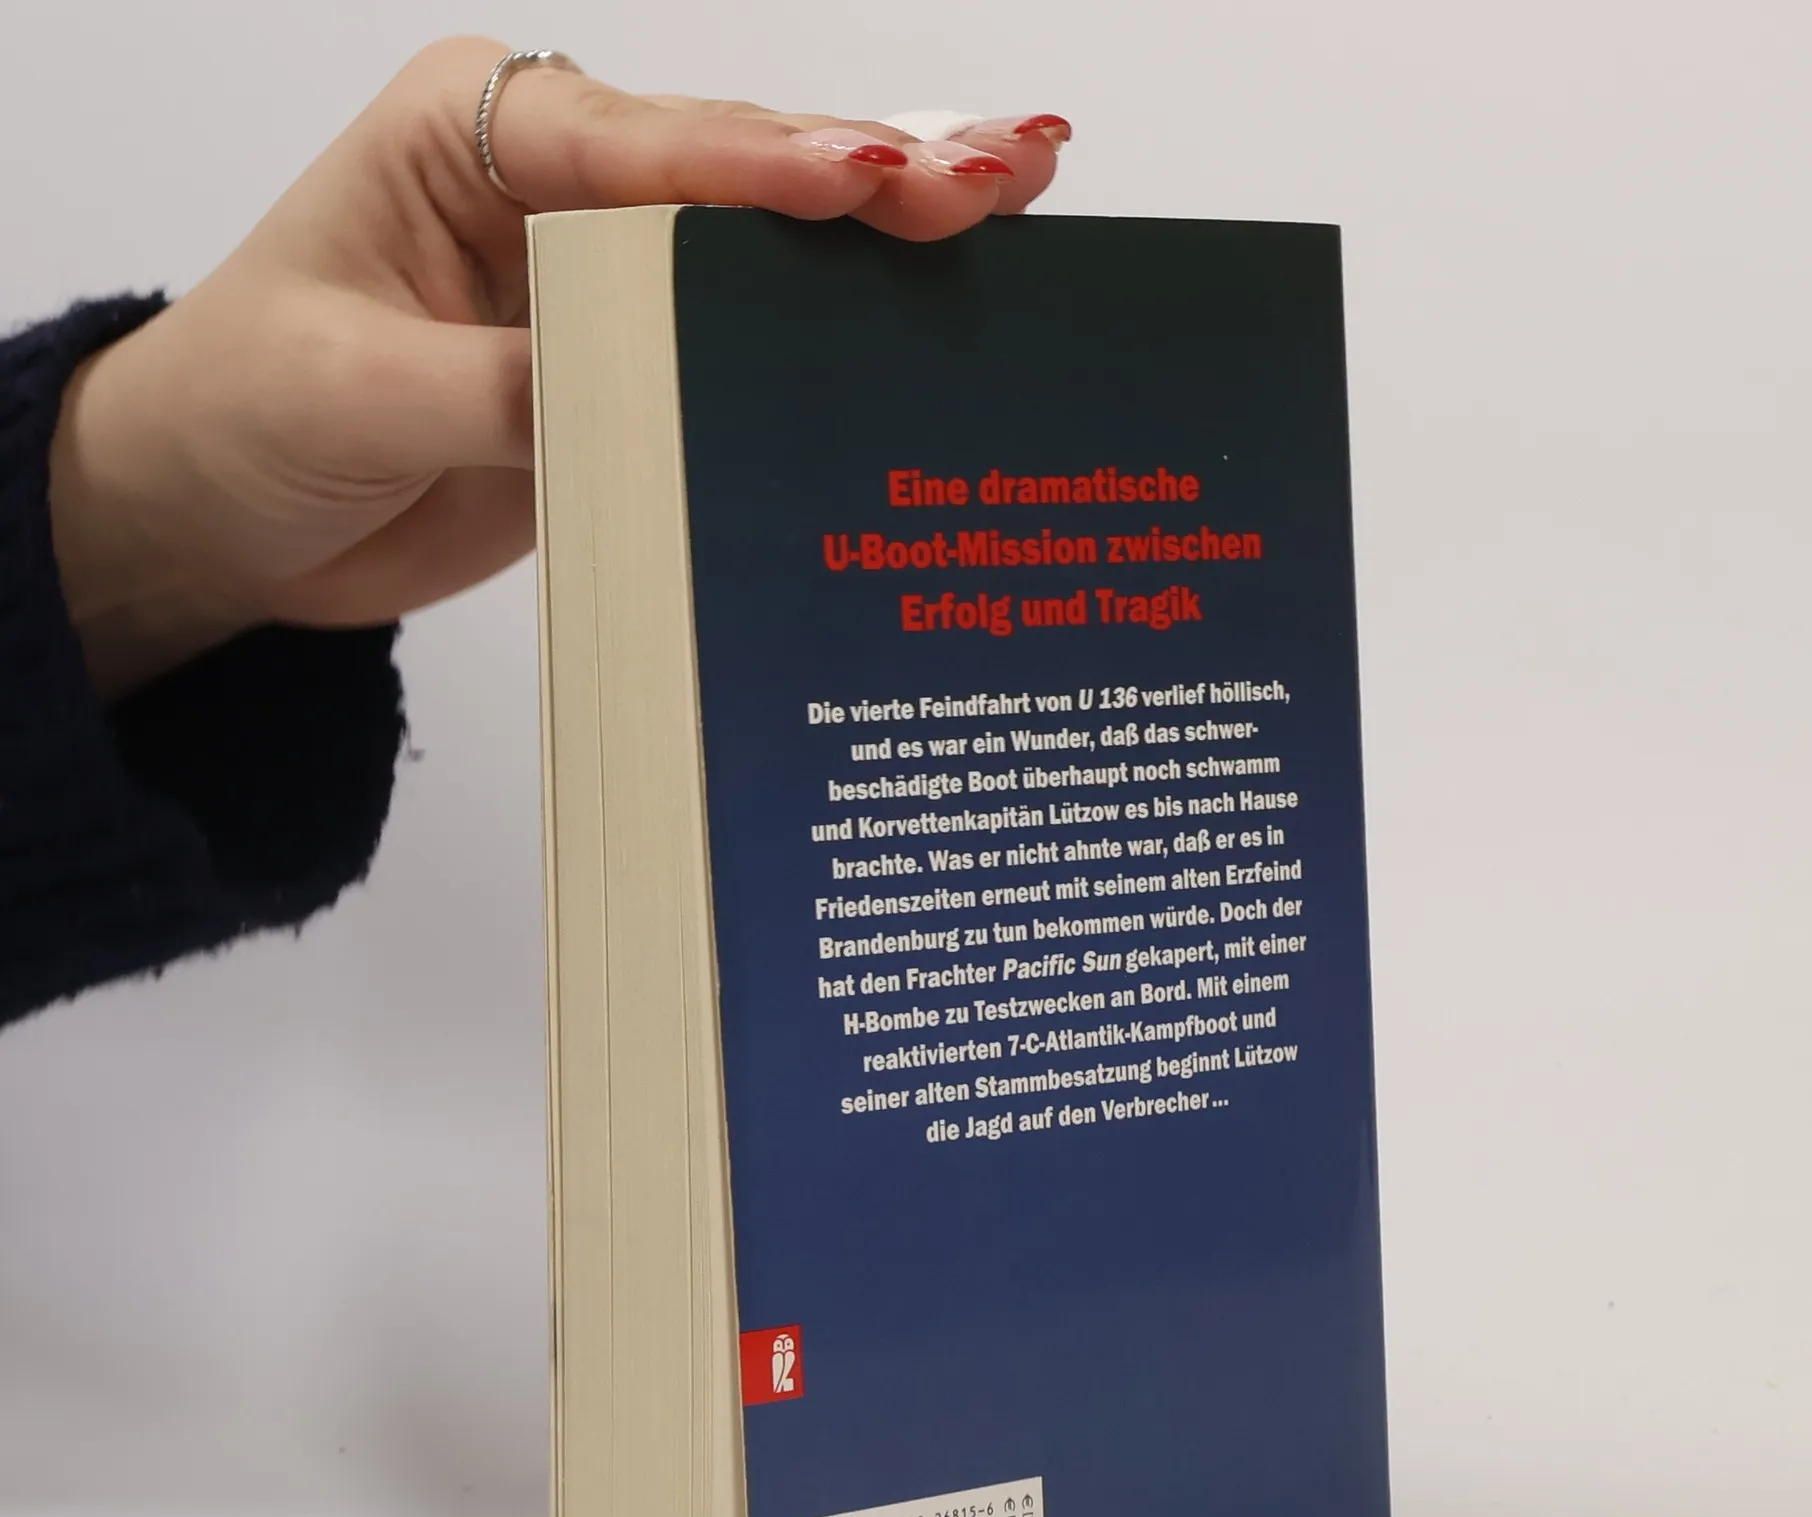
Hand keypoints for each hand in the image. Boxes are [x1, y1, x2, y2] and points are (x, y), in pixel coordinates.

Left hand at [47, 39, 1069, 696]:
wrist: (222, 513)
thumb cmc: (249, 410)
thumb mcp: (357, 391)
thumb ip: (502, 385)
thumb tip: (629, 400)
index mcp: (483, 137)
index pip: (650, 144)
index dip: (770, 164)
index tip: (880, 176)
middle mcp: (566, 193)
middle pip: (741, 178)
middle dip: (877, 172)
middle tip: (1007, 171)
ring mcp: (612, 291)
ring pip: (768, 262)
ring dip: (886, 247)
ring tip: (1018, 209)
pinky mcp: (634, 383)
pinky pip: (745, 365)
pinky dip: (836, 353)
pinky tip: (930, 338)